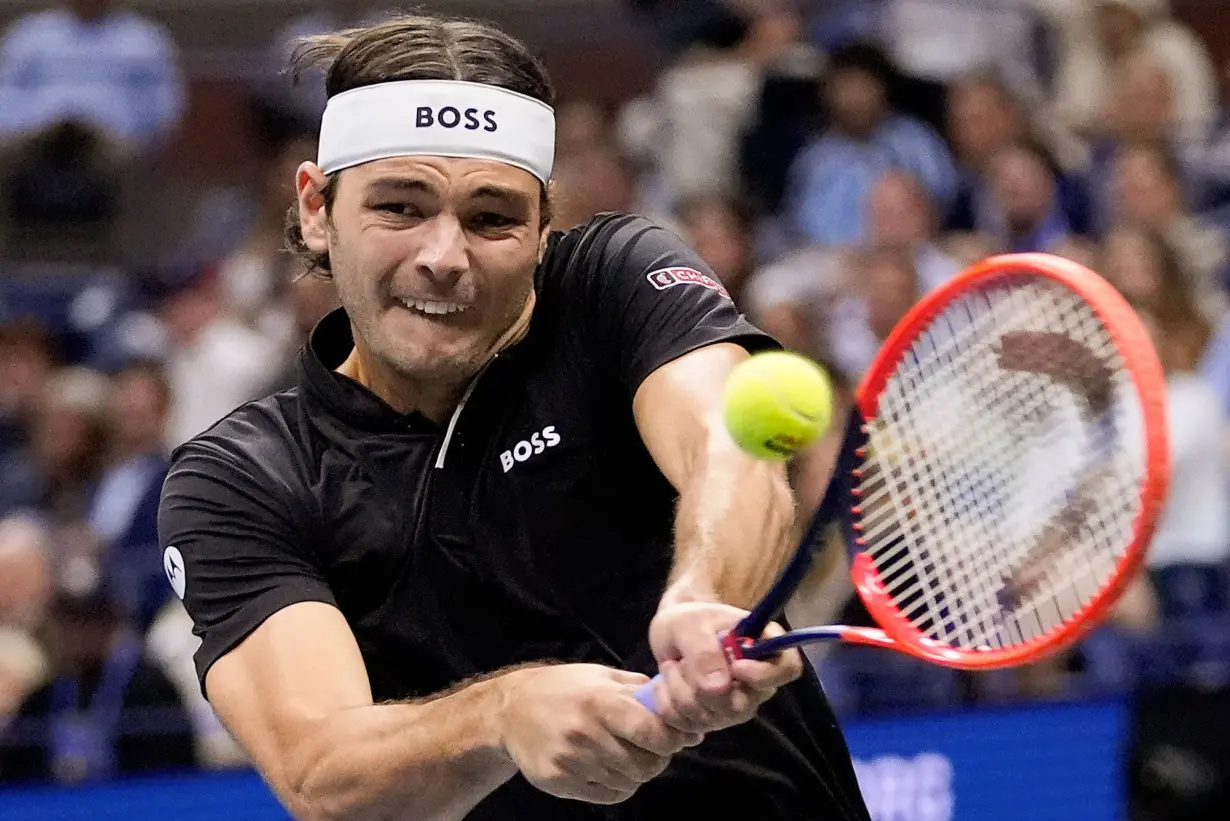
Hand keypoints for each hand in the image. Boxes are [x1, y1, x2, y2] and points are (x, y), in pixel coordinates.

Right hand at [497, 664, 702, 804]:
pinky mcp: (560, 782)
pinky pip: (609, 794)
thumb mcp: (601, 676)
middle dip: (658, 758)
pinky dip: (619, 785)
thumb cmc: (564, 689)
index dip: (673, 738)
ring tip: (627, 753)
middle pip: (645, 763)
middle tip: (653, 747)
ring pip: (630, 782)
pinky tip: (610, 767)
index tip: (678, 735)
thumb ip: (639, 690)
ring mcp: (571, 761)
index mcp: (599, 701)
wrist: (510, 711)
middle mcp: (585, 732)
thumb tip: (680, 705)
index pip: (651, 731)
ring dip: (638, 772)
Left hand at [647, 602, 802, 733]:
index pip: (787, 668)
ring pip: (710, 718)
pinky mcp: (712, 721)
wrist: (671, 635)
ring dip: (679, 691)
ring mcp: (735, 706)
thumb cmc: (688, 622)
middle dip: (699, 687)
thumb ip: (703, 651)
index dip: (764, 674)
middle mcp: (756, 684)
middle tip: (681, 660)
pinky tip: (666, 684)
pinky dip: (669, 705)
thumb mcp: (689, 624)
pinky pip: (689, 726)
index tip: (735, 666)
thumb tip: (719, 688)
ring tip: (673, 665)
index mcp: (764, 649)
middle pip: (740, 706)